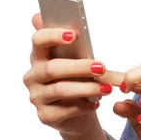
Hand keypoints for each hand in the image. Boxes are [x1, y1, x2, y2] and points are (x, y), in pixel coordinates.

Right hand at [24, 13, 121, 135]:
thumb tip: (59, 23)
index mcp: (39, 56)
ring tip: (107, 88)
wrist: (79, 112)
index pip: (38, 41)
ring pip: (61, 90)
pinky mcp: (45, 115)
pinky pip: (66, 109)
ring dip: (87, 88)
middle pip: (52, 68)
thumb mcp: (78, 59)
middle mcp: (33, 76)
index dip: (53, 36)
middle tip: (101, 67)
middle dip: (79, 67)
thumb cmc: (78, 79)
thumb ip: (73, 43)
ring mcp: (36, 97)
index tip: (73, 35)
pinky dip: (84, 105)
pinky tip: (96, 102)